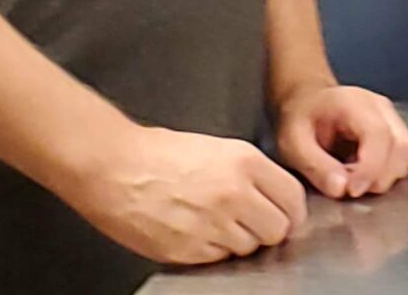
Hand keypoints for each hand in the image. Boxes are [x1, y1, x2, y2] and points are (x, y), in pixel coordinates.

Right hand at [66, 123, 307, 265]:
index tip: (285, 213)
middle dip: (269, 229)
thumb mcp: (217, 148)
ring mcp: (212, 225)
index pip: (294, 198)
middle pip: (278, 229)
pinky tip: (198, 231)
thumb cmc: (159, 153)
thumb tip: (274, 197)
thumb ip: (251, 173)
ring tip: (217, 223)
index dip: (291, 210)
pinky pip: (219, 259)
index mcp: (245, 162)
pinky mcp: (189, 250)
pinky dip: (214, 251)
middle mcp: (234, 194)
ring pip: (250, 248)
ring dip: (240, 241)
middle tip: (252, 222)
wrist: (114, 168)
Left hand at [274, 82, 407, 198]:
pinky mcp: (395, 132)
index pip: (378, 135)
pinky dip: (387, 174)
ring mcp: (392, 119)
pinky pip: (404, 158)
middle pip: (401, 147)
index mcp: (355, 103)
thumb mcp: (293, 143)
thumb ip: (316, 166)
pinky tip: (362, 175)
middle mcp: (381, 108)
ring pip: (407, 154)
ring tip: (354, 181)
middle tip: (348, 188)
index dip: (370, 168)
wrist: (308, 103)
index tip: (351, 191)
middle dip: (378, 177)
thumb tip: (341, 189)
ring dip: (385, 177)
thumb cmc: (300, 119)